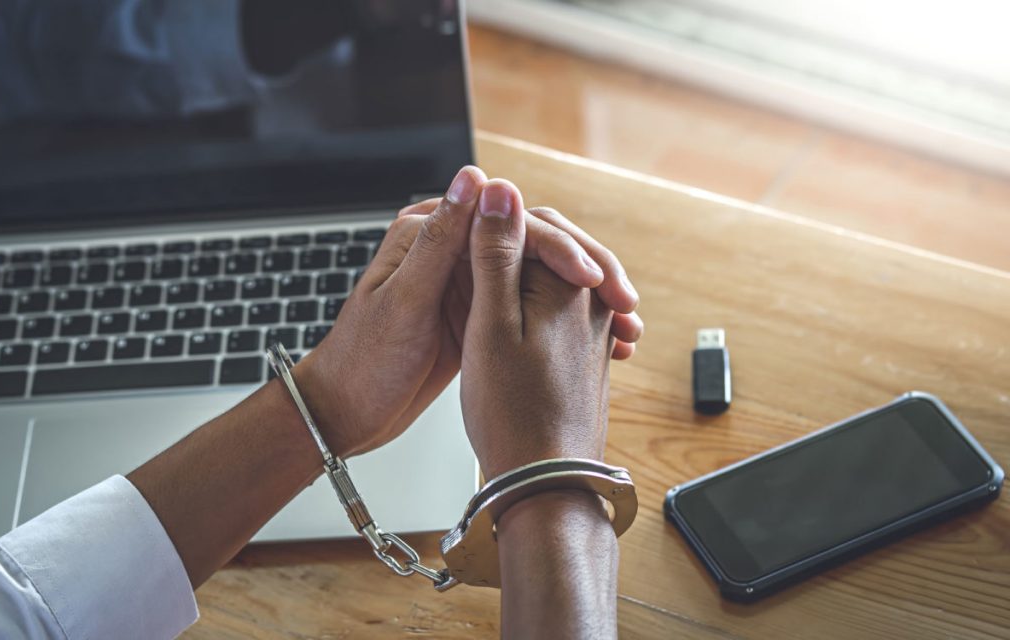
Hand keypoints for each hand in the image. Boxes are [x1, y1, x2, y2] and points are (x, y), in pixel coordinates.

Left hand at [293, 167, 635, 457]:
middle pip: (534, 247)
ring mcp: (466, 283)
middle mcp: (452, 251)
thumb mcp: (404, 300)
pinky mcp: (474, 315)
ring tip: (624, 327)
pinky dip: (564, 323)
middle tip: (623, 303)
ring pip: (539, 279)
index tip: (593, 277)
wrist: (347, 411)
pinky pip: (529, 309)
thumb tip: (475, 178)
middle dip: (585, 272)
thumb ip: (439, 241)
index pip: (510, 223)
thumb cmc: (364, 359)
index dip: (559, 247)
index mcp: (429, 233)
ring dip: (583, 300)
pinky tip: (598, 341)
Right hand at [459, 184, 613, 478]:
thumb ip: (494, 252)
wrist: (547, 483)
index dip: (490, 225)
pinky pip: (561, 312)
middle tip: (465, 260)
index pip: (534, 224)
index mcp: (569, 285)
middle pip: (552, 249)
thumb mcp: (489, 323)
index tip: (458, 242)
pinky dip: (531, 310)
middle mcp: (592, 303)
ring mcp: (594, 331)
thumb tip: (498, 188)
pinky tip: (506, 331)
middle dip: (511, 247)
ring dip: (520, 280)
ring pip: (554, 281)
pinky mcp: (588, 356)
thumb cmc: (512, 411)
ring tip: (478, 300)